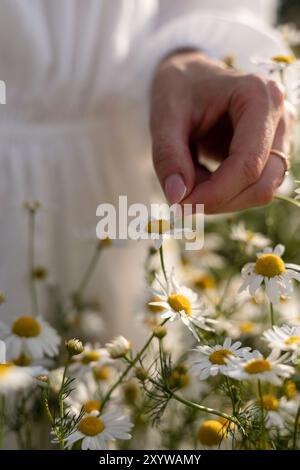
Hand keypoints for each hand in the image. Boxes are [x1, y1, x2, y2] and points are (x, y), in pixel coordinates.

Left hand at [150, 51, 295, 212]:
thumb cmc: (178, 88)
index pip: (248, 164)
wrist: (190, 75)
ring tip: (189, 181)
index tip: (180, 205)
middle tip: (182, 201)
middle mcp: (279, 117)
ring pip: (261, 190)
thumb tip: (178, 198)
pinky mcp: (272, 151)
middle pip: (262, 184)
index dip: (216, 193)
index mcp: (258, 97)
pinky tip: (201, 178)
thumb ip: (168, 156)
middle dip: (220, 200)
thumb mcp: (164, 116)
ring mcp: (280, 136)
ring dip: (222, 199)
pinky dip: (225, 193)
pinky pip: (254, 187)